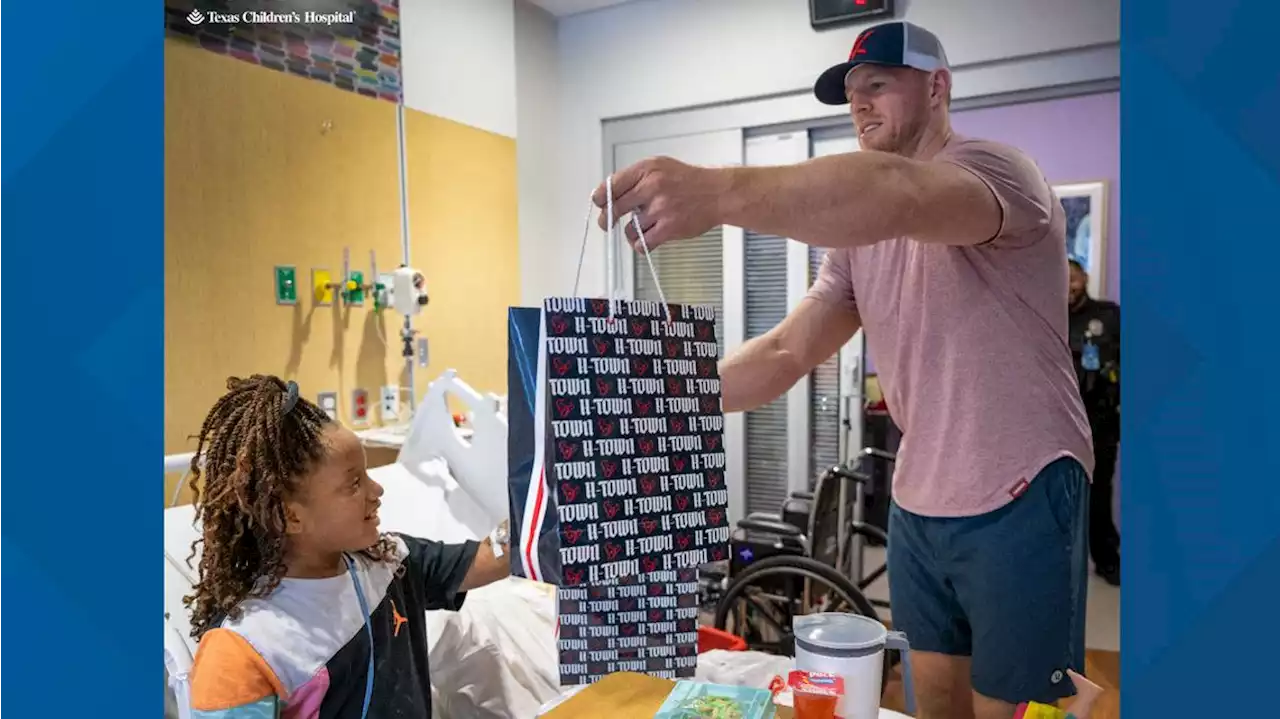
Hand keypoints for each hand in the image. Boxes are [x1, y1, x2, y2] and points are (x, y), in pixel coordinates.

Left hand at [592, 156, 730, 250]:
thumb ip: (635, 178)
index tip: (599, 204)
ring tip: (643, 228)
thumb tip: (609, 194)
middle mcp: (651, 187)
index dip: (600, 198)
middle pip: (614, 209)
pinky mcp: (669, 228)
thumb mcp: (660, 167)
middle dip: (608, 219)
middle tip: (607, 223)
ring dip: (632, 232)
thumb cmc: (688, 181)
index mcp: (646, 170)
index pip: (611, 185)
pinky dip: (641, 245)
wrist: (717, 193)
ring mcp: (660, 209)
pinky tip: (647, 239)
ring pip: (629, 229)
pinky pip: (643, 243)